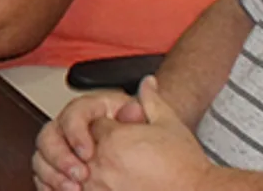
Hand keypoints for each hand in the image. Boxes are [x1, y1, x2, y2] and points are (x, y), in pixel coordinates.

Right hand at [33, 91, 139, 190]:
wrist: (148, 162)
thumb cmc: (149, 139)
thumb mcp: (153, 121)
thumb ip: (146, 109)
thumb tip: (141, 97)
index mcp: (94, 109)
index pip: (74, 112)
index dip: (76, 132)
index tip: (88, 153)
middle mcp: (74, 127)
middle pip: (50, 135)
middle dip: (61, 157)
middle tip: (80, 175)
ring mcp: (64, 148)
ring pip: (42, 156)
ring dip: (53, 174)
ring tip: (73, 188)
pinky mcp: (59, 168)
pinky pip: (43, 175)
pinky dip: (48, 185)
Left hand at [82, 78, 214, 190]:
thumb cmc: (185, 164)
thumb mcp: (169, 123)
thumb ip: (151, 100)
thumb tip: (147, 83)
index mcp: (113, 138)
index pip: (91, 124)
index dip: (106, 127)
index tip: (120, 134)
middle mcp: (101, 163)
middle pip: (79, 147)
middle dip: (92, 146)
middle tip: (119, 154)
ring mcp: (99, 187)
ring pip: (77, 172)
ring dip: (89, 169)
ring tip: (116, 171)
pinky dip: (88, 187)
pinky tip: (109, 184)